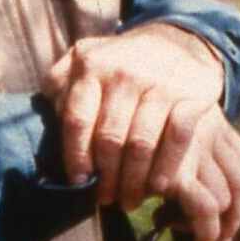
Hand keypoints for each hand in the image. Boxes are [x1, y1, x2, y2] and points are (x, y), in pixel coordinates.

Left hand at [41, 23, 239, 240]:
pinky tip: (159, 187)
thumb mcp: (85, 57)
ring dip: (133, 181)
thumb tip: (48, 112)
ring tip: (128, 199)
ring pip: (141, 144)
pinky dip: (167, 167)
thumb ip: (61, 80)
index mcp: (92, 66)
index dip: (76, 156)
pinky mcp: (191, 95)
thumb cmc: (121, 61)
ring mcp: (160, 84)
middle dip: (106, 177)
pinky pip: (177, 138)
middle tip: (105, 197)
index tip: (78, 182)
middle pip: (110, 139)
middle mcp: (124, 74)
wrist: (178, 41)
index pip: (78, 119)